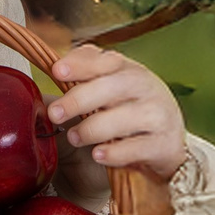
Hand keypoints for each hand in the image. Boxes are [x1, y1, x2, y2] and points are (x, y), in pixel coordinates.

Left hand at [46, 45, 186, 181]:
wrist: (168, 143)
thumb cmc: (130, 112)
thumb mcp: (109, 92)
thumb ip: (82, 84)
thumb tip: (45, 85)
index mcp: (128, 70)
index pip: (105, 60)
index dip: (80, 65)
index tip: (57, 71)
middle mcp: (146, 88)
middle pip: (112, 87)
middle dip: (79, 99)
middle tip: (55, 113)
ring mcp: (157, 116)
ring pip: (122, 119)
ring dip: (92, 129)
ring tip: (74, 137)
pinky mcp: (163, 145)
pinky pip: (135, 148)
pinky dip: (113, 153)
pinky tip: (98, 155)